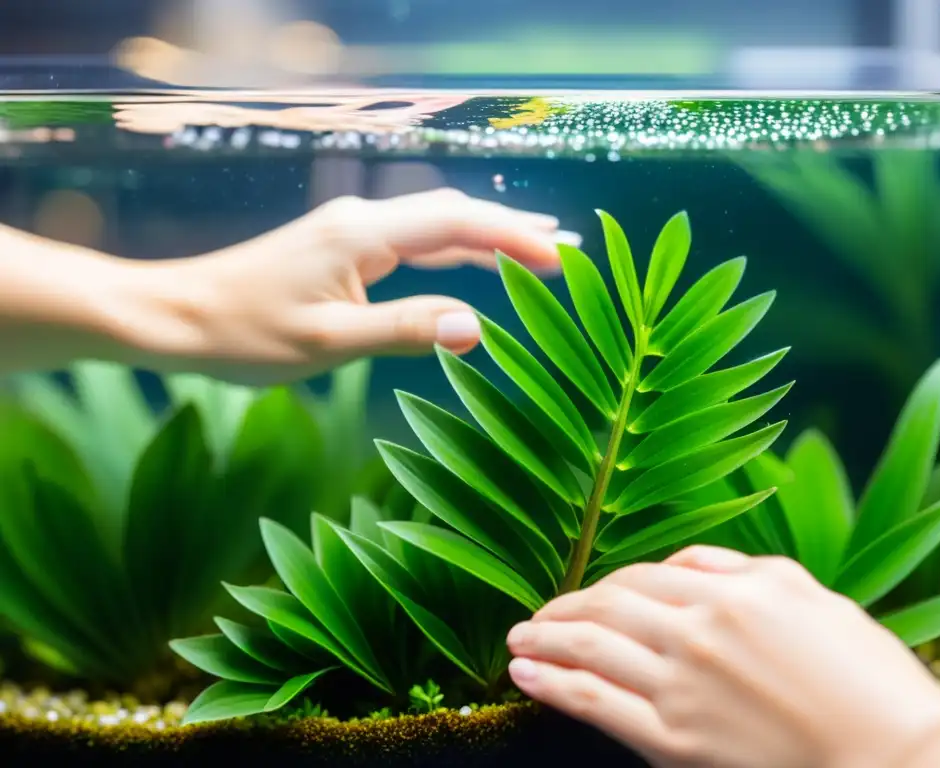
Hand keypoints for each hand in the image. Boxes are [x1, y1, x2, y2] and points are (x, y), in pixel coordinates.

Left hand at [117, 188, 574, 383]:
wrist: (178, 316)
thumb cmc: (245, 334)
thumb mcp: (329, 341)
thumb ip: (405, 329)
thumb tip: (475, 329)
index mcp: (362, 235)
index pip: (455, 225)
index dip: (511, 238)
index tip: (559, 258)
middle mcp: (360, 221)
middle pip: (451, 214)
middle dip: (510, 230)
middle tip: (565, 251)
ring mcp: (350, 231)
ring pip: (433, 226)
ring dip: (484, 238)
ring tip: (536, 251)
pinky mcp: (341, 248)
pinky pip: (410, 242)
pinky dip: (449, 251)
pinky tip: (472, 263)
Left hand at [505, 546, 939, 767]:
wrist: (897, 761)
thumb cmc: (864, 676)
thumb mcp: (809, 595)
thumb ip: (740, 570)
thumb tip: (684, 565)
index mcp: (729, 592)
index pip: (641, 579)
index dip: (602, 585)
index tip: (581, 596)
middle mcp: (694, 631)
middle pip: (605, 607)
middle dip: (561, 609)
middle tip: (534, 618)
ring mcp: (679, 686)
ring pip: (588, 649)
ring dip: (542, 641)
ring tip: (518, 641)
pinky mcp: (672, 741)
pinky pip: (593, 702)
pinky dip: (551, 684)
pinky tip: (526, 677)